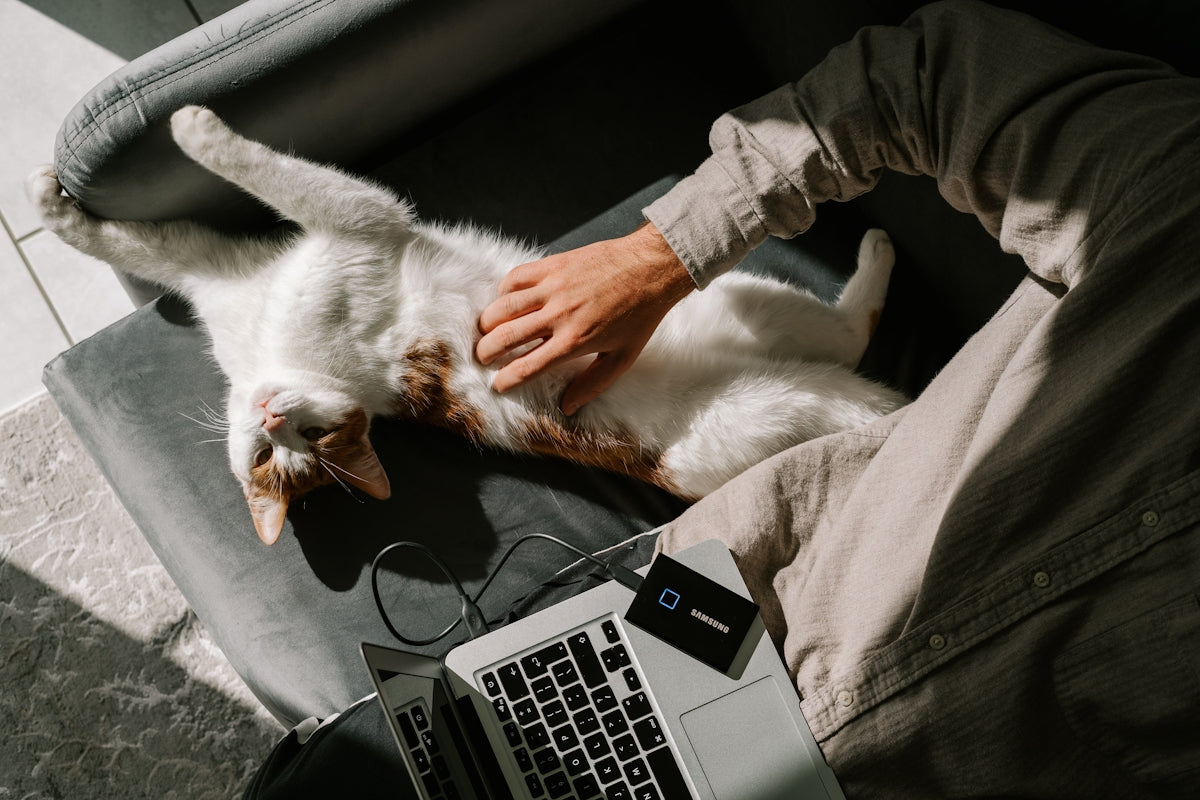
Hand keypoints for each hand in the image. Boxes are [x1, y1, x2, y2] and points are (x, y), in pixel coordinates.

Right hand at [476, 222, 694, 414]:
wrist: (652, 268)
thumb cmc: (640, 314)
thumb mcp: (622, 357)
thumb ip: (593, 384)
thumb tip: (568, 407)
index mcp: (575, 341)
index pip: (528, 367)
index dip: (506, 380)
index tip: (497, 385)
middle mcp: (559, 315)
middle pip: (506, 337)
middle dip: (486, 352)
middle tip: (483, 357)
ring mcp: (554, 287)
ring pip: (503, 307)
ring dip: (487, 323)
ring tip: (485, 332)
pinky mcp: (553, 265)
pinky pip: (515, 278)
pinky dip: (503, 291)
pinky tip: (505, 301)